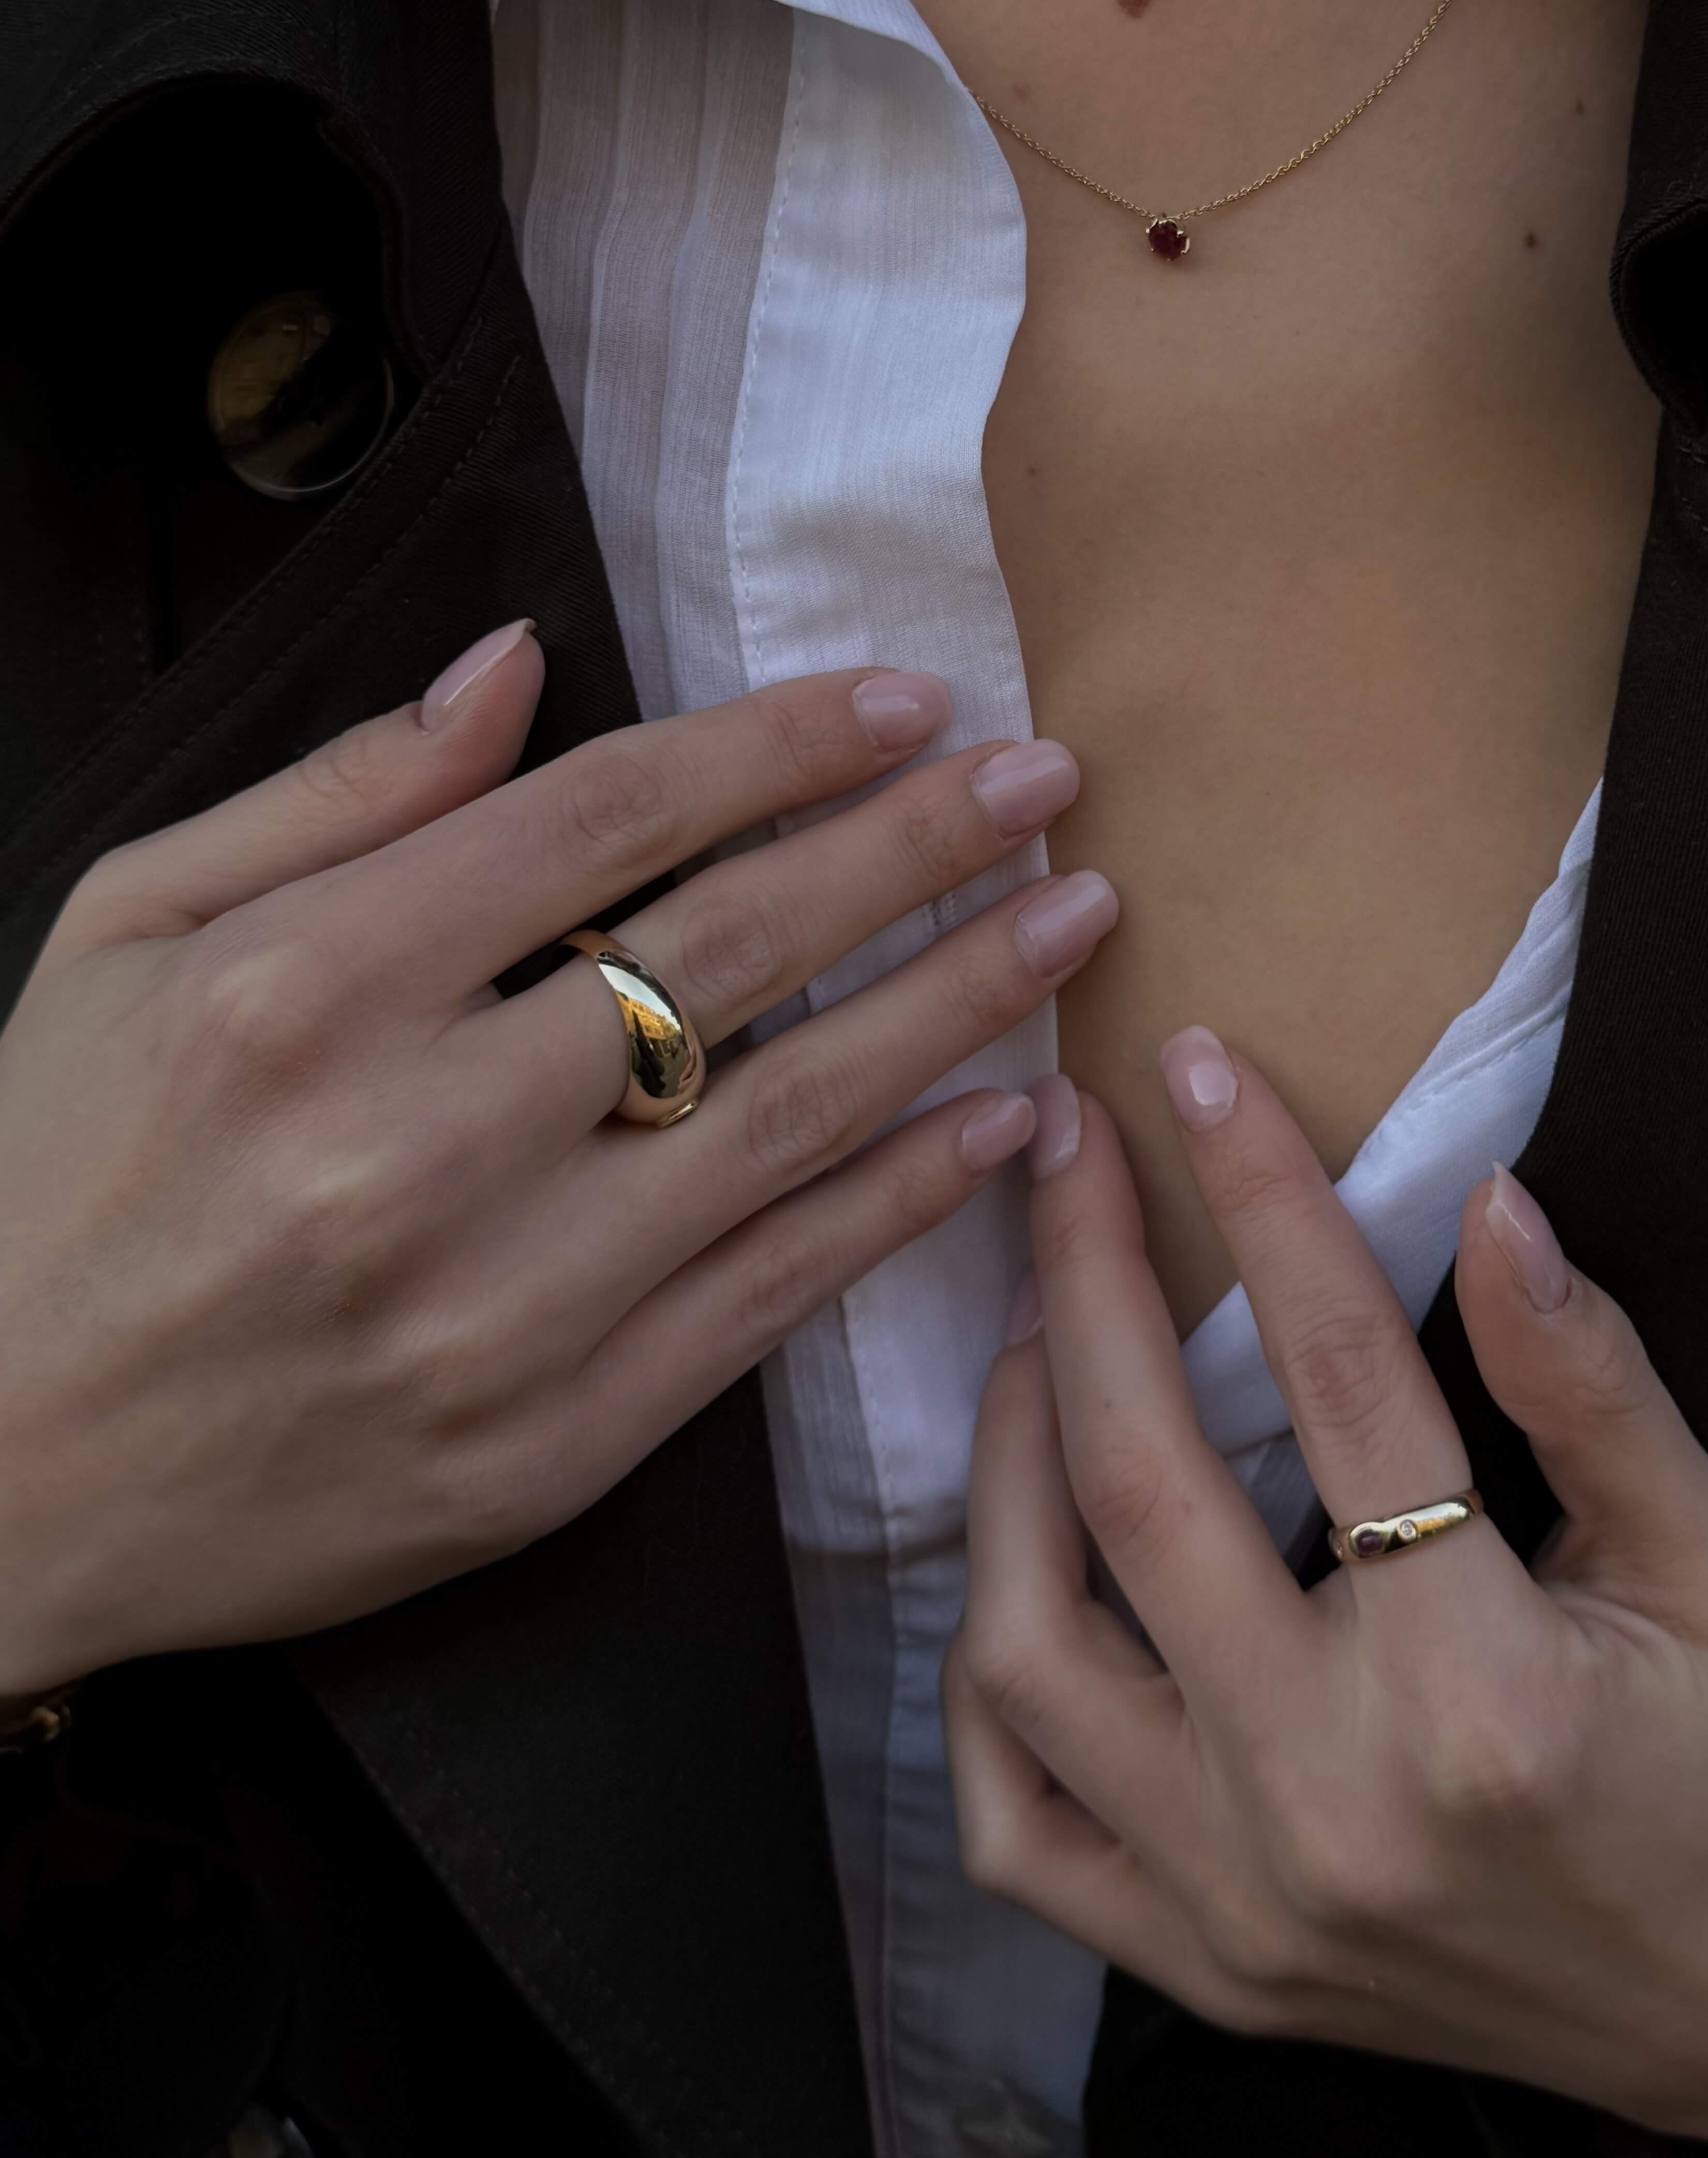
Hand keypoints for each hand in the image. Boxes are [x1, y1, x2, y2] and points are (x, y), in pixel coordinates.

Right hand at [0, 622, 1115, 1695]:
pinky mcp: (557, 1440)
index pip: (609, 819)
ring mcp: (501, 1307)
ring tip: (1072, 922)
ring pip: (789, 1118)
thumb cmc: (51, 1176)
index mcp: (300, 988)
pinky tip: (1005, 1123)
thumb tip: (519, 665)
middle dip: (916, 848)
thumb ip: (335, 798)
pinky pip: (774, 1298)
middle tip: (1048, 783)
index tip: (906, 705)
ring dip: (956, 1006)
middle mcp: (413, 1142)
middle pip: (732, 949)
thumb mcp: (126, 934)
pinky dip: (900, 1201)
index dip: (779, 747)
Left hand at [945, 1036, 1707, 2138]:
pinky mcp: (1200, 1966)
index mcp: (1485, 1693)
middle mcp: (1331, 1802)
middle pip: (1138, 1487)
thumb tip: (1496, 1206)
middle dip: (1081, 1282)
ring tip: (1033, 1341)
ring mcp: (1241, 1900)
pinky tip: (1016, 1572)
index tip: (1202, 1073)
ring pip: (1027, 1647)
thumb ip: (1591, 1383)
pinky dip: (983, 1690)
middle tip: (1066, 1158)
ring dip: (1000, 1464)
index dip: (1265, 1197)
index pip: (1337, 1378)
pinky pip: (1015, 1825)